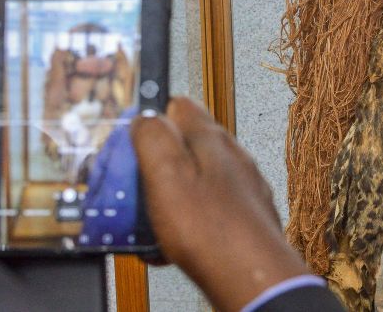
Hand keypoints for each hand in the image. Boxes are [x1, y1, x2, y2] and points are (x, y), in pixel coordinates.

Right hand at [132, 98, 309, 311]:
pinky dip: (185, 224)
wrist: (251, 277)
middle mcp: (232, 158)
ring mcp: (241, 187)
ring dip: (168, 200)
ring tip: (151, 224)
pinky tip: (171, 245)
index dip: (151, 120)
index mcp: (212, 140)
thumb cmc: (213, 230)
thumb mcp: (167, 175)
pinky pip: (205, 212)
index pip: (179, 105)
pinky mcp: (243, 217)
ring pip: (193, 182)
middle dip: (156, 167)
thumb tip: (146, 116)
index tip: (130, 143)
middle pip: (184, 147)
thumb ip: (154, 138)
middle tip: (136, 191)